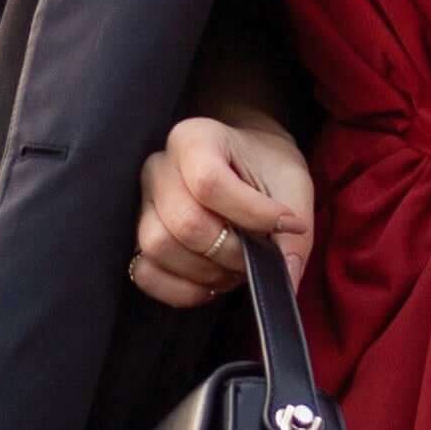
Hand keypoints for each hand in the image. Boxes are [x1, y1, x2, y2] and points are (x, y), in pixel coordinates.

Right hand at [133, 111, 314, 311]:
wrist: (243, 163)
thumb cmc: (265, 167)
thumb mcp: (292, 185)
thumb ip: (293, 231)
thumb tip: (286, 278)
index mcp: (193, 139)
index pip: (209, 183)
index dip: (252, 214)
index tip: (288, 224)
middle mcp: (158, 167)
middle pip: (184, 223)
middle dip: (231, 252)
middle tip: (259, 255)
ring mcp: (142, 203)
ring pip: (160, 248)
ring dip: (206, 272)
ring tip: (236, 267)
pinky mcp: (137, 237)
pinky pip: (144, 273)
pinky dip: (181, 290)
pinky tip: (211, 283)